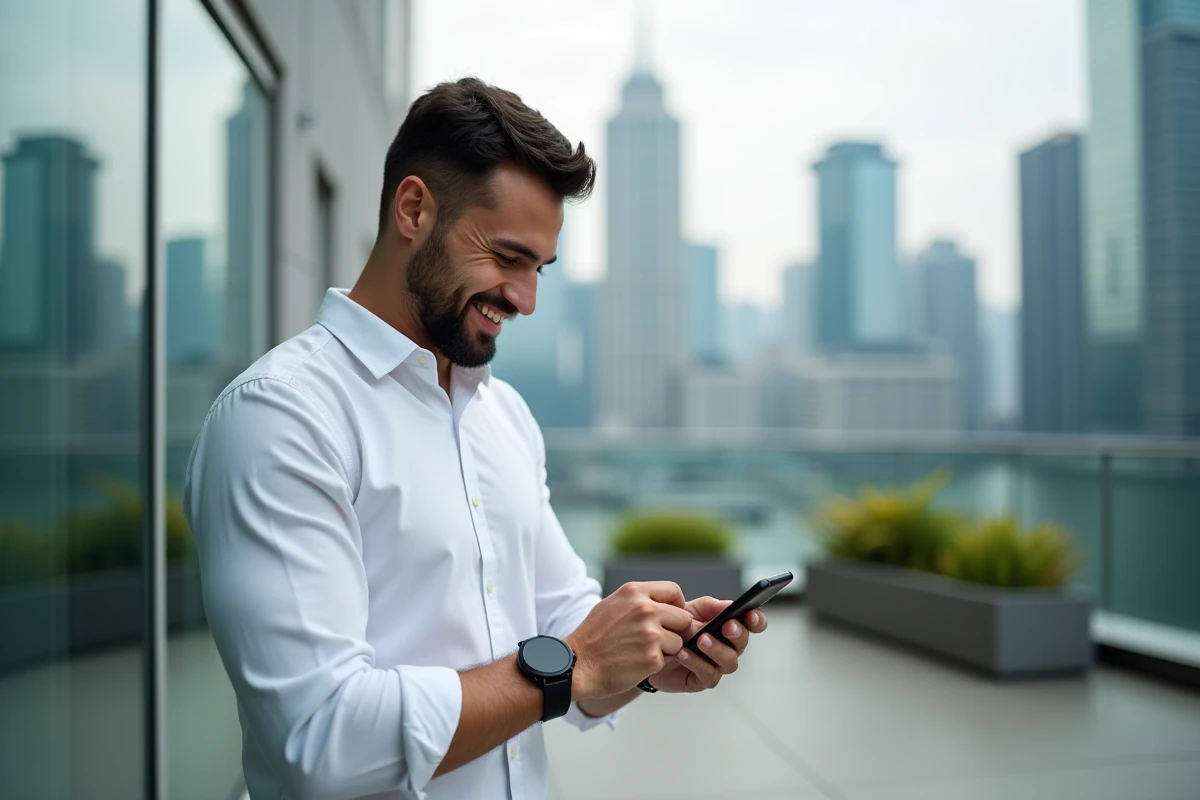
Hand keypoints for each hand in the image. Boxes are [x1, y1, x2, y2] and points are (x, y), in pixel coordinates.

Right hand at [565, 582, 694, 699]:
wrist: (577, 665)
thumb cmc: (593, 637)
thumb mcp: (612, 604)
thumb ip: (638, 600)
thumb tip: (664, 603)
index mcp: (634, 592)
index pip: (673, 590)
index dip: (677, 604)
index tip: (672, 615)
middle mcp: (645, 610)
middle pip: (683, 618)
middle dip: (674, 630)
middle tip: (658, 639)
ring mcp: (650, 634)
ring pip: (678, 642)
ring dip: (666, 649)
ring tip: (641, 651)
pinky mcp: (652, 658)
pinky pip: (668, 660)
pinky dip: (655, 664)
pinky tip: (636, 663)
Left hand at [643, 597, 768, 693]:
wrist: (650, 647)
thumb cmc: (674, 627)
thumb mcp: (689, 610)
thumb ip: (709, 606)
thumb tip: (729, 604)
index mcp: (729, 626)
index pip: (752, 624)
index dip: (756, 620)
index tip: (750, 615)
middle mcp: (728, 647)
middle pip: (742, 643)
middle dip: (737, 634)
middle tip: (726, 626)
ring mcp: (717, 665)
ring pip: (729, 662)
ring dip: (716, 649)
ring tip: (701, 640)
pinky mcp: (702, 680)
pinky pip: (708, 674)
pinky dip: (697, 663)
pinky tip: (684, 653)